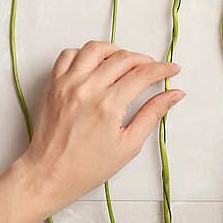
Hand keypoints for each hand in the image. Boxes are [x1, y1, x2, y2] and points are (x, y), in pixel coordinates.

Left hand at [20, 40, 183, 216]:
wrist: (48, 174)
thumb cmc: (87, 166)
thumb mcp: (128, 145)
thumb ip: (152, 114)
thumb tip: (174, 94)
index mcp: (108, 106)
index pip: (143, 74)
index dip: (162, 68)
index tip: (172, 69)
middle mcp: (87, 89)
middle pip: (124, 58)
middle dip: (145, 60)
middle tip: (152, 69)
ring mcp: (67, 84)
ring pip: (96, 48)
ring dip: (116, 51)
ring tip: (124, 63)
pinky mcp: (53, 84)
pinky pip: (69, 54)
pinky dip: (84, 54)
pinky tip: (95, 65)